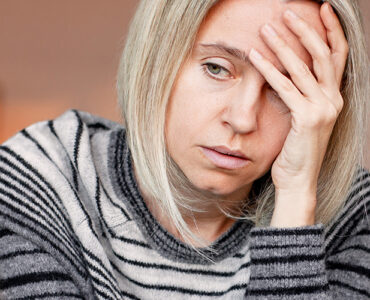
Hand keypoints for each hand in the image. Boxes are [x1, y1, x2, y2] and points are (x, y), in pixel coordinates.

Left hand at [248, 3, 348, 226]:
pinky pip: (286, 87)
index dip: (332, 32)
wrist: (298, 179)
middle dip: (306, 30)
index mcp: (333, 98)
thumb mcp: (303, 119)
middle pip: (322, 55)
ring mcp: (322, 109)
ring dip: (283, 45)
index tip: (323, 10)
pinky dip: (269, 70)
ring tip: (266, 29)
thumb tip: (284, 75)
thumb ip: (300, 96)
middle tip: (287, 12)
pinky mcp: (307, 118)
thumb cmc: (296, 150)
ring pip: (303, 68)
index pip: (337, 57)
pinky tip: (255, 57)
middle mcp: (333, 100)